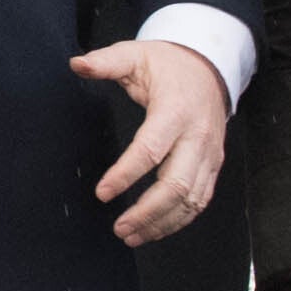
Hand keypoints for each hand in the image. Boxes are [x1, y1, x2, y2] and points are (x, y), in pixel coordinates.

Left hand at [76, 37, 232, 247]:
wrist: (209, 67)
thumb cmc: (169, 65)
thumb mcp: (136, 54)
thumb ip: (106, 62)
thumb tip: (77, 63)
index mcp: (176, 110)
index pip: (151, 149)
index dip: (125, 174)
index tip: (102, 192)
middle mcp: (197, 136)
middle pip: (176, 184)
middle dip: (147, 212)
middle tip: (119, 227)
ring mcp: (208, 154)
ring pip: (190, 200)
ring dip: (162, 223)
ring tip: (132, 236)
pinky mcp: (213, 165)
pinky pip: (200, 200)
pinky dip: (179, 220)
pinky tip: (155, 229)